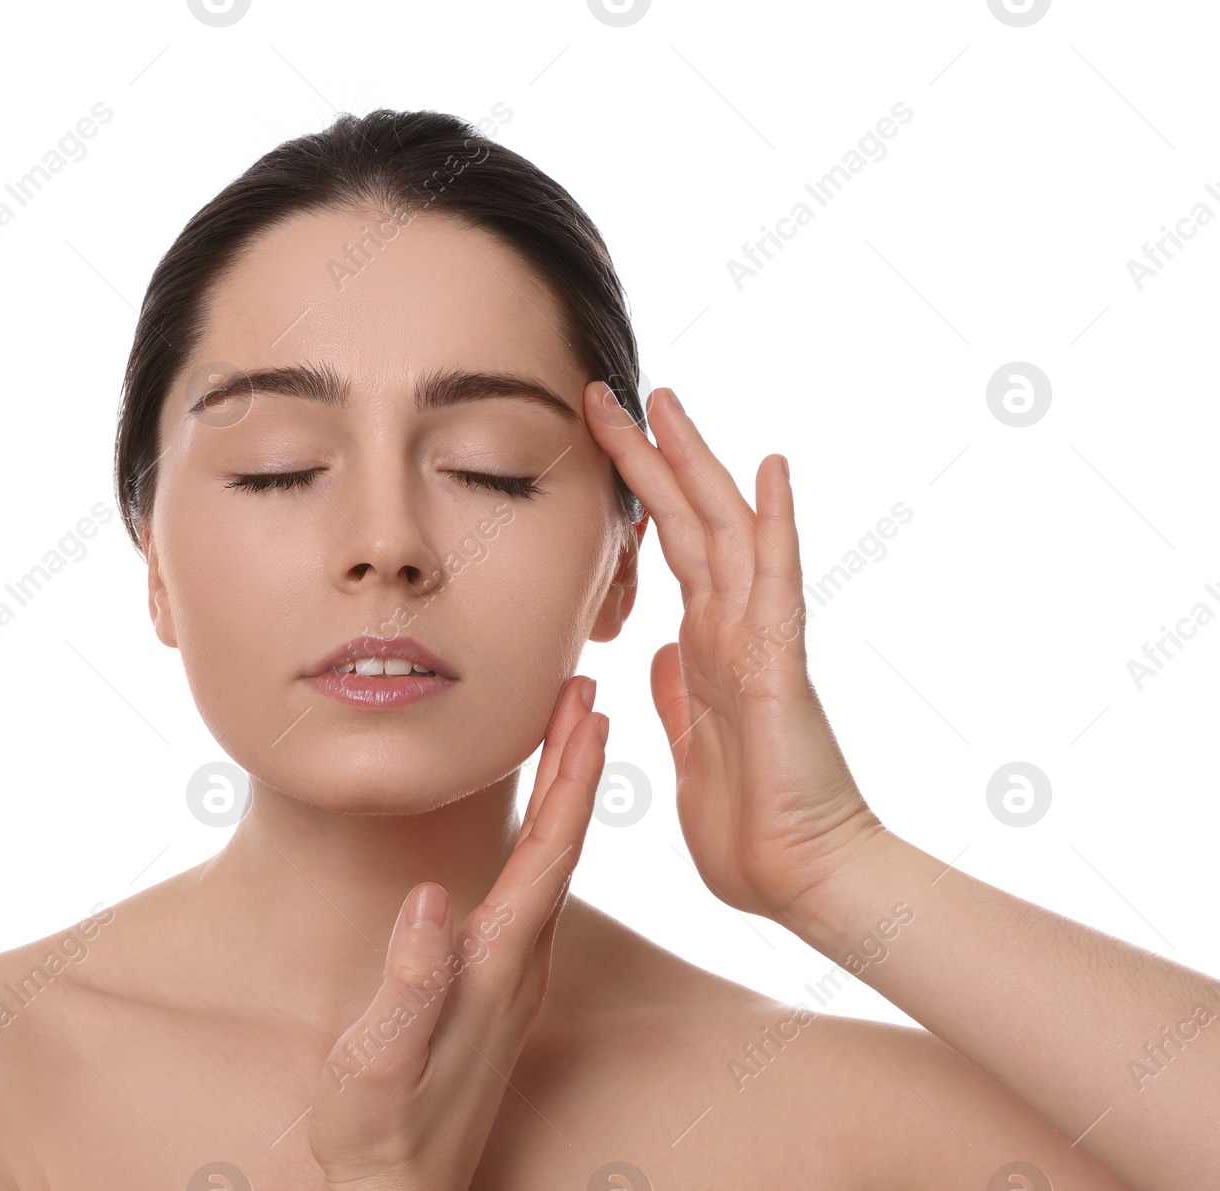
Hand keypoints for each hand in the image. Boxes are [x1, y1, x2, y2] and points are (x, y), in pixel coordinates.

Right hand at [308, 675, 607, 1190]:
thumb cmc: (379, 1130)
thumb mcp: (379, 1065)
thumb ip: (409, 985)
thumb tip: (430, 896)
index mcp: (497, 967)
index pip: (548, 853)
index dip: (569, 777)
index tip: (585, 708)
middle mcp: (520, 964)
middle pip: (563, 843)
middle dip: (578, 761)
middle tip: (587, 687)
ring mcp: (514, 974)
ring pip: (554, 861)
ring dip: (568, 790)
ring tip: (572, 729)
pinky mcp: (497, 983)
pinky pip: (535, 886)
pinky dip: (546, 832)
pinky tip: (539, 816)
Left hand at [584, 380, 885, 924]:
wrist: (803, 883)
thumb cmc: (752, 830)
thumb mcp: (690, 749)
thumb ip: (676, 695)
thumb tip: (657, 652)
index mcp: (706, 649)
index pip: (667, 552)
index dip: (635, 496)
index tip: (601, 445)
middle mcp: (734, 631)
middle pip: (689, 523)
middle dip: (648, 457)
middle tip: (609, 394)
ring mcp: (761, 642)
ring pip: (726, 532)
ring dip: (695, 464)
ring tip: (665, 401)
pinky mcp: (782, 666)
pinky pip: (778, 583)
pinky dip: (775, 524)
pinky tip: (771, 468)